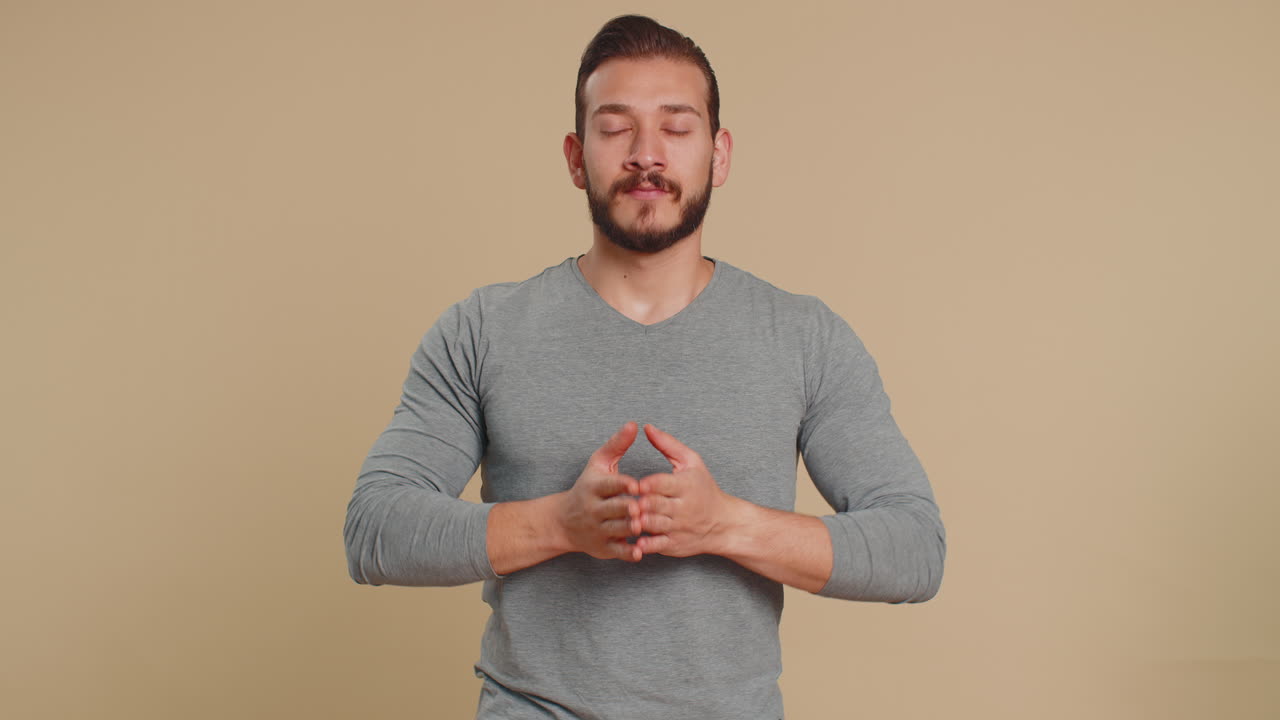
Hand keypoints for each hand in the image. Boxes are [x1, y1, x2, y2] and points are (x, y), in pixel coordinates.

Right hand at [556, 421, 643, 561]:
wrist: (564, 522)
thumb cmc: (588, 487)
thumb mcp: (599, 464)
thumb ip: (617, 444)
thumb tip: (633, 424)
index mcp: (594, 487)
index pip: (608, 485)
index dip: (621, 484)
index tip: (635, 484)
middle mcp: (594, 509)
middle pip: (612, 509)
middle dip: (626, 508)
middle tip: (641, 507)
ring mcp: (598, 529)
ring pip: (616, 529)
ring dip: (630, 529)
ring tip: (644, 526)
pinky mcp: (603, 547)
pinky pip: (616, 551)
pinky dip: (627, 552)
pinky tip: (640, 551)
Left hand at [634, 424, 734, 557]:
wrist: (722, 524)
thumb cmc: (704, 489)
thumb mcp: (692, 462)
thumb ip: (668, 445)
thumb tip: (647, 428)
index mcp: (685, 485)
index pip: (662, 483)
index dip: (646, 484)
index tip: (633, 484)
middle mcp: (683, 507)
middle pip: (654, 505)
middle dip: (638, 504)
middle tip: (621, 502)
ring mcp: (678, 527)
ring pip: (653, 525)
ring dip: (636, 523)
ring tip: (623, 518)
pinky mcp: (674, 544)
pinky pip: (657, 545)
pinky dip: (645, 545)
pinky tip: (634, 541)